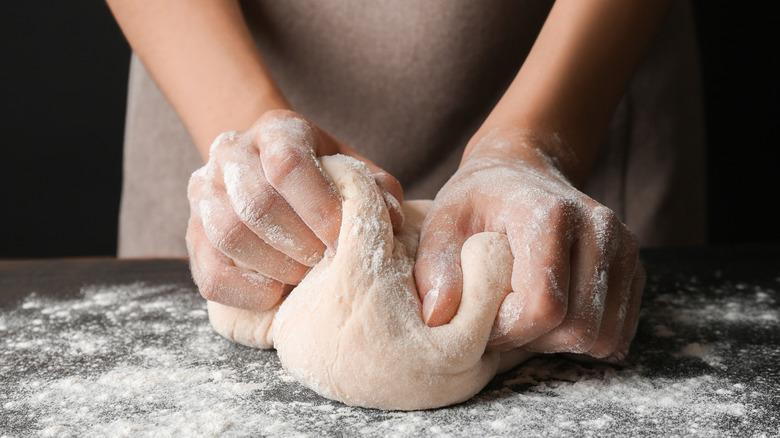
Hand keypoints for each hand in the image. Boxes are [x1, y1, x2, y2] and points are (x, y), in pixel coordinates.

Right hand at [187, 110, 403, 309]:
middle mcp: (231, 152)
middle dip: (300, 243)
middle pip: (256, 203)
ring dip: (275, 265)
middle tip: (327, 262)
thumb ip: (376, 189)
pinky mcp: (193, 233)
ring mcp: (205, 191)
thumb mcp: (352, 170)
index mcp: (276, 130)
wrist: (270, 171)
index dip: (320, 208)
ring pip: (229, 234)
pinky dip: (245, 290)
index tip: (344, 240)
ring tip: (304, 275)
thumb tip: (393, 218)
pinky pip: (209, 271)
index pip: (288, 165)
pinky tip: (276, 294)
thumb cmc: (322, 177)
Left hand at [415, 128, 643, 359]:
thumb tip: (438, 317)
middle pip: (578, 327)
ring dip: (559, 344)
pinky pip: (619, 331)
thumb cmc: (477, 199)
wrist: (520, 171)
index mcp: (551, 215)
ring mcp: (623, 247)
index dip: (509, 331)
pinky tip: (552, 317)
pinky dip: (584, 338)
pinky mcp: (634, 265)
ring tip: (525, 318)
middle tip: (503, 323)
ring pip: (603, 336)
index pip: (544, 306)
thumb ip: (436, 268)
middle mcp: (598, 228)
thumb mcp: (443, 222)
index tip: (482, 321)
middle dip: (534, 342)